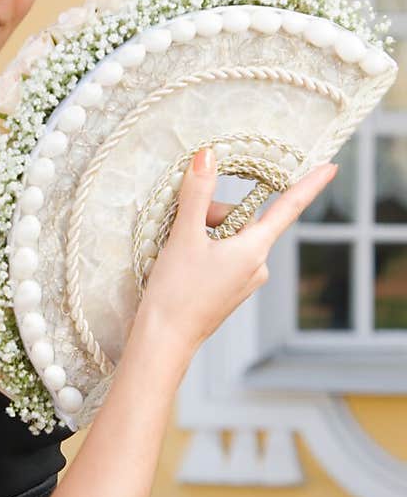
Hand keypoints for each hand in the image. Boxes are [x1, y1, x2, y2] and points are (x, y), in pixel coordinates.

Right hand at [137, 145, 338, 355]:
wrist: (164, 340)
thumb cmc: (175, 292)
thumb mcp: (184, 236)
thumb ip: (197, 194)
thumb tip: (208, 156)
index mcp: (254, 250)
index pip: (289, 208)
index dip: (309, 184)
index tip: (330, 167)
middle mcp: (257, 265)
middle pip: (243, 219)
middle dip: (214, 214)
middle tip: (184, 225)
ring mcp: (245, 279)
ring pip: (231, 238)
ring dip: (205, 233)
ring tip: (177, 249)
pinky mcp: (231, 290)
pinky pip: (225, 256)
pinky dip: (205, 250)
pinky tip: (183, 263)